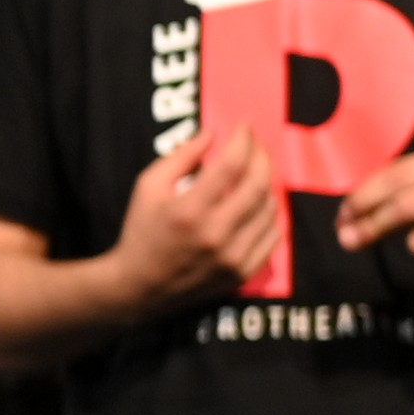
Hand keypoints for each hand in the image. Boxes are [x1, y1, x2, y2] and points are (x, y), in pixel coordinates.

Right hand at [107, 123, 284, 307]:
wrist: (140, 287)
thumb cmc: (142, 231)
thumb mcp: (147, 187)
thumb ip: (181, 157)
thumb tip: (213, 134)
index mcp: (189, 210)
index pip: (231, 164)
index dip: (243, 140)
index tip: (244, 127)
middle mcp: (215, 234)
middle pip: (258, 184)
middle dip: (261, 156)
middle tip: (256, 146)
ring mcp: (233, 257)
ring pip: (270, 208)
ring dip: (266, 184)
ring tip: (254, 175)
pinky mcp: (243, 272)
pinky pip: (273, 236)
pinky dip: (270, 215)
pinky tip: (257, 206)